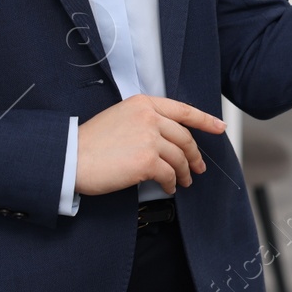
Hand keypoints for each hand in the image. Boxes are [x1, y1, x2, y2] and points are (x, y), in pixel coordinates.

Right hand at [76, 93, 226, 196]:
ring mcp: (149, 138)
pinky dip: (171, 184)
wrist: (71, 157)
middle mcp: (149, 117)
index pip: (183, 110)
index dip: (205, 120)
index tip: (219, 127)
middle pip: (184, 137)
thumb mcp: (120, 117)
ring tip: (183, 181)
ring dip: (184, 172)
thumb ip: (144, 121)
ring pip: (179, 157)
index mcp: (143, 103)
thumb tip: (167, 138)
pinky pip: (169, 174)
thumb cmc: (90, 142)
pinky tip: (168, 188)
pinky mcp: (147, 161)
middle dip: (195, 155)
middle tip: (198, 167)